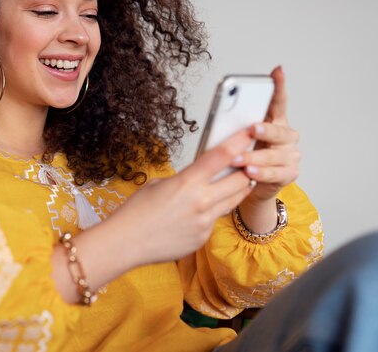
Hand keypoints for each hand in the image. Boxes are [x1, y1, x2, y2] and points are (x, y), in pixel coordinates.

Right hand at [109, 129, 253, 265]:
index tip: (250, 133)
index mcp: (187, 182)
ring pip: (234, 200)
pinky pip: (216, 220)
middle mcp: (201, 202)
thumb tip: (200, 176)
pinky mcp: (204, 237)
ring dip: (238, 189)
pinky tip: (200, 212)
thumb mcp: (159, 184)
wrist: (127, 243)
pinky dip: (213, 212)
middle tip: (249, 161)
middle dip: (247, 169)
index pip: (221, 156)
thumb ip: (185, 179)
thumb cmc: (137, 212)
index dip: (239, 141)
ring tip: (239, 181)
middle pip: (240, 179)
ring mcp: (205, 222)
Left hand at [232, 66, 300, 212]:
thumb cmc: (243, 156)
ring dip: (254, 157)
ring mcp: (290, 156)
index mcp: (275, 121)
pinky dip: (261, 173)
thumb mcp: (238, 139)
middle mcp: (287, 137)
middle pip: (280, 131)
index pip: (278, 101)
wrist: (249, 186)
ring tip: (238, 159)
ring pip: (274, 155)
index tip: (277, 71)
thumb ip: (236, 127)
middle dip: (266, 130)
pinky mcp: (289, 174)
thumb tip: (221, 116)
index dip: (279, 86)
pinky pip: (275, 174)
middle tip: (252, 128)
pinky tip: (249, 172)